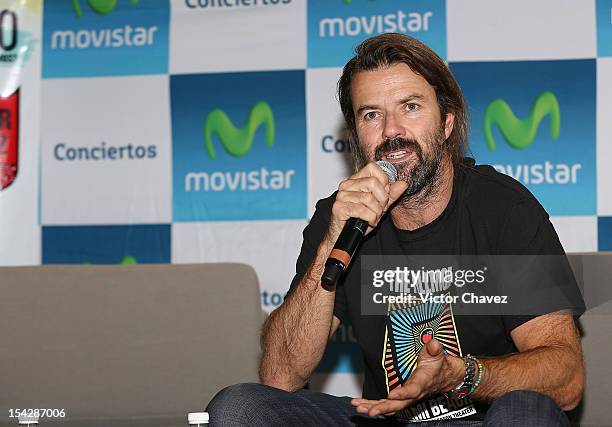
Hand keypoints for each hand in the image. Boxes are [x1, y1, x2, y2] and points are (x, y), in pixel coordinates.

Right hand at [327, 162, 407, 241]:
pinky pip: (361, 210)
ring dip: (376, 212)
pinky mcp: (338, 207)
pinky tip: (369, 222)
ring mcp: (341, 196)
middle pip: (373, 183)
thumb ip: (391, 194)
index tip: (383, 194)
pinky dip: (370, 218)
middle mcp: (347, 185)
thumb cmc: (360, 218)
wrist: (346, 234)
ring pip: (368, 198)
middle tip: (379, 209)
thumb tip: (402, 184)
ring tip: (374, 217)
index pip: (372, 167)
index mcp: (356, 179)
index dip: (383, 181)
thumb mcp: (379, 205)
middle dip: (382, 199)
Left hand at [350, 339, 464, 416]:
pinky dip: (373, 405)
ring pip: (390, 407)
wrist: (444, 377)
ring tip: (359, 407)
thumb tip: (433, 344)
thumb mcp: (437, 354)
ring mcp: (406, 397)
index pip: (413, 390)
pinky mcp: (399, 398)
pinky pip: (386, 404)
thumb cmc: (438, 365)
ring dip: (374, 408)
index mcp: (423, 382)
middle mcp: (413, 394)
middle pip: (398, 404)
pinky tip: (361, 406)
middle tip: (369, 410)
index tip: (392, 394)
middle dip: (383, 408)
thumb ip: (434, 349)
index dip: (403, 394)